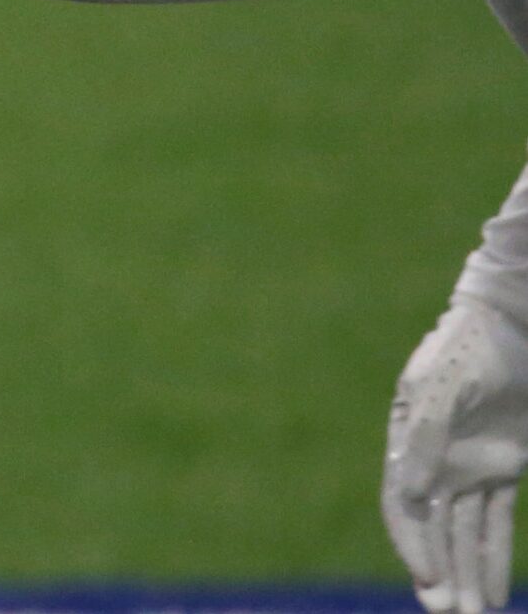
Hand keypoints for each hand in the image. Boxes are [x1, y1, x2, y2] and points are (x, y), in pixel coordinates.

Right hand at [387, 298, 527, 612]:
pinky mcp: (503, 467)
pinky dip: (494, 558)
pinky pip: (495, 523)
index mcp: (409, 443)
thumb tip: (409, 491)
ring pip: (464, 534)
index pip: (403, 506)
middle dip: (440, 574)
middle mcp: (435, 462)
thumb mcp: (442, 387)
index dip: (412, 544)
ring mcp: (469, 467)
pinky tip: (497, 592)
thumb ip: (427, 437)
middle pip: (433, 530)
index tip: (428, 579)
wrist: (510, 326)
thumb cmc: (468, 350)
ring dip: (466, 575)